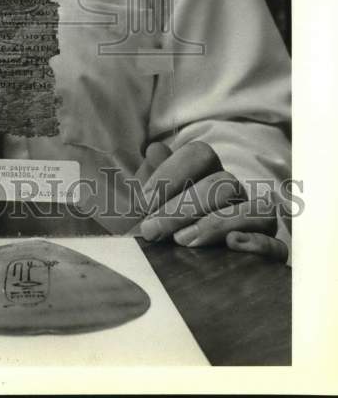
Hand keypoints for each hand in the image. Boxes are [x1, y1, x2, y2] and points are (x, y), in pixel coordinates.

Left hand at [136, 141, 288, 261]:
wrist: (168, 272)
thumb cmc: (157, 229)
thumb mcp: (148, 204)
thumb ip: (152, 175)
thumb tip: (155, 149)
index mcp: (207, 173)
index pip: (200, 154)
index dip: (171, 172)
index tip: (143, 201)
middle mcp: (235, 193)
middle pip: (223, 183)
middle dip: (183, 206)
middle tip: (152, 229)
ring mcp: (256, 220)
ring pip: (254, 208)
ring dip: (216, 223)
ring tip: (182, 241)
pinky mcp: (270, 252)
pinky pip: (277, 245)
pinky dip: (258, 243)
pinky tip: (231, 245)